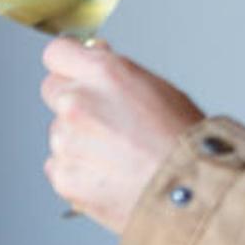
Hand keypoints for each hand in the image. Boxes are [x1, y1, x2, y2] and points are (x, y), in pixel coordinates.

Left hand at [39, 38, 204, 233]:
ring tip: (119, 156)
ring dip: (79, 140)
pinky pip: (60, 166)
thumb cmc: (185, 142)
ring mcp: (67, 141)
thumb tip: (95, 59)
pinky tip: (111, 175)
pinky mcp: (64, 176)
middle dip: (74, 100)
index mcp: (105, 73)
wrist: (191, 192)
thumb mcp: (159, 88)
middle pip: (53, 90)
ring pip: (59, 132)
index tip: (75, 72)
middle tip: (107, 121)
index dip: (69, 63)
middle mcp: (78, 102)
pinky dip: (80, 171)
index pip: (57, 53)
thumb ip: (117, 73)